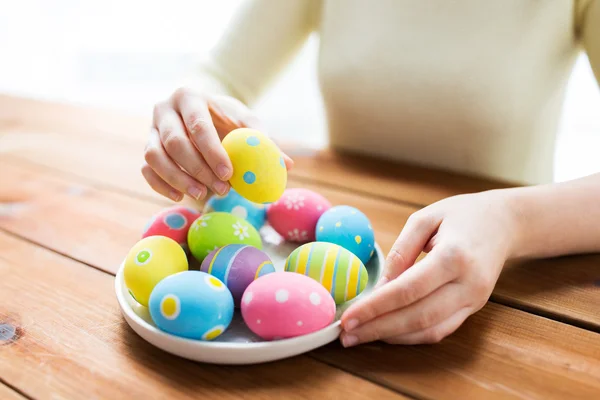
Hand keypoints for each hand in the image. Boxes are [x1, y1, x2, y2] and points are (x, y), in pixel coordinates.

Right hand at [142, 88, 292, 201]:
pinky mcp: (146, 149)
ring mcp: (150, 130)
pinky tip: (180, 196)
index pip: (198, 126)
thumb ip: (263, 141)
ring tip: (203, 195)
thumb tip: (287, 165)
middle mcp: (164, 110)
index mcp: (189, 97)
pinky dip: (161, 185)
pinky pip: (147, 170)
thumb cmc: (227, 118)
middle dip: (198, 169)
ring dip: (178, 179)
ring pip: (155, 157)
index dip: (213, 152)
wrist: (203, 112)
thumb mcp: (245, 123)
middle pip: (174, 142)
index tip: (229, 173)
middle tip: (222, 189)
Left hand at [340, 190, 518, 345]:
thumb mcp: (425, 218)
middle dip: (378, 328)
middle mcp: (468, 283)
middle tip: (346, 335)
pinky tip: (387, 333)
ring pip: (430, 330)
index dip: (375, 307)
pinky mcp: (474, 308)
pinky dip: (412, 336)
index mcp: (454, 256)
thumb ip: (401, 251)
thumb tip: (380, 286)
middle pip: (418, 316)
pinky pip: (441, 330)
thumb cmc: (462, 214)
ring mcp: (474, 300)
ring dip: (392, 338)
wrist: (505, 223)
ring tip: (360, 337)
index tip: (348, 318)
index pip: (408, 290)